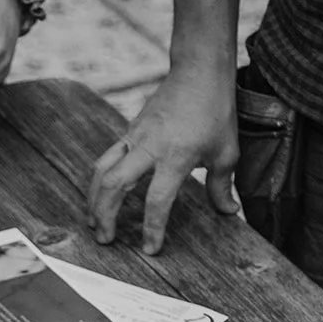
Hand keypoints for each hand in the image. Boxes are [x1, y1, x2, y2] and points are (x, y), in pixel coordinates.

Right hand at [88, 60, 239, 254]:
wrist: (198, 72)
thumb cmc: (215, 112)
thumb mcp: (226, 152)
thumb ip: (222, 186)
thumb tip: (229, 212)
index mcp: (176, 156)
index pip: (157, 199)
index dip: (152, 228)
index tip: (151, 249)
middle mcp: (149, 147)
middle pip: (114, 185)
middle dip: (105, 215)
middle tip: (105, 240)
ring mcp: (134, 137)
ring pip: (101, 171)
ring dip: (93, 200)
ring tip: (94, 223)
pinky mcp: (128, 132)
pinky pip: (106, 159)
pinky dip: (99, 182)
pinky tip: (100, 198)